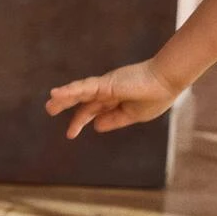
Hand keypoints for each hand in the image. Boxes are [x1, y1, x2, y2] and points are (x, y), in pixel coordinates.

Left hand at [45, 60, 181, 138]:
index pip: (93, 110)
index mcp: (117, 101)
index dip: (81, 121)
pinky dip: (70, 90)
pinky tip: (56, 94)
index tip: (70, 134)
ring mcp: (106, 86)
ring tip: (49, 105)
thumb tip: (95, 126)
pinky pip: (84, 87)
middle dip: (67, 106)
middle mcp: (108, 92)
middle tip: (50, 110)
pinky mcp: (106, 83)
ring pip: (80, 92)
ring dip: (63, 98)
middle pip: (83, 101)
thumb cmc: (156, 97)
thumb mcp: (134, 115)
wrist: (167, 81)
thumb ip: (114, 120)